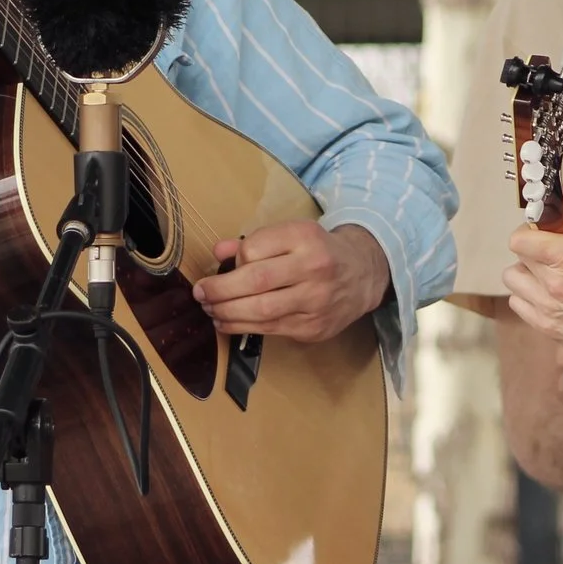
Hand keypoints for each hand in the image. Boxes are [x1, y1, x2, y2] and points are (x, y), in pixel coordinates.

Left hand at [194, 222, 390, 342]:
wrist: (362, 274)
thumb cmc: (318, 251)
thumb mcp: (291, 234)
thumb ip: (254, 241)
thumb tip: (219, 252)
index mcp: (305, 238)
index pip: (255, 248)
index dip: (234, 260)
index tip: (222, 267)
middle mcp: (314, 268)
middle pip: (256, 282)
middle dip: (220, 291)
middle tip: (200, 293)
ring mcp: (316, 301)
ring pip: (261, 311)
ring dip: (227, 312)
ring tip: (209, 309)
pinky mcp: (314, 327)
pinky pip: (271, 329)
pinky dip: (242, 327)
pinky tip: (226, 322)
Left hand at [503, 196, 562, 366]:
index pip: (520, 238)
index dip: (531, 230)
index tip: (546, 231)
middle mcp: (552, 284)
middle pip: (518, 256)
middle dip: (534, 249)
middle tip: (556, 252)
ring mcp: (547, 308)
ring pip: (513, 280)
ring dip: (528, 273)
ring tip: (552, 275)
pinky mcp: (547, 328)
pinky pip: (518, 304)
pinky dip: (529, 297)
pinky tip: (551, 295)